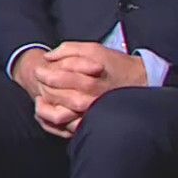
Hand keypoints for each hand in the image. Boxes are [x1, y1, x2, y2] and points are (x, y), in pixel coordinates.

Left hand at [16, 43, 146, 138]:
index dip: (45, 73)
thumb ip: (69, 50)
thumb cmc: (115, 64)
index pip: (59, 79)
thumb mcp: (94, 49)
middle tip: (37, 81)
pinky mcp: (91, 124)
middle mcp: (90, 101)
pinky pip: (66, 128)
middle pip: (56, 97)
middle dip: (42, 88)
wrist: (139, 81)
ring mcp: (90, 115)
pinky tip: (50, 110)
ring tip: (40, 98)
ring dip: (44, 108)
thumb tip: (48, 57)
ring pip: (58, 117)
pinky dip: (53, 122)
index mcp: (90, 82)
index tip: (38, 69)